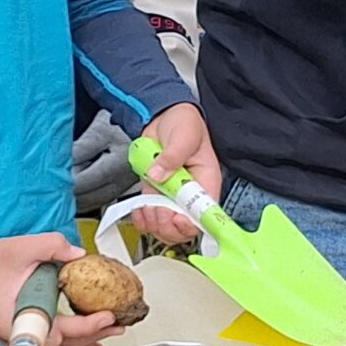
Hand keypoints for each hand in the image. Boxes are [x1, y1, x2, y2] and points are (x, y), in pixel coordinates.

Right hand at [0, 230, 120, 345]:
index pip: (61, 330)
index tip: (108, 316)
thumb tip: (80, 254)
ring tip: (111, 331)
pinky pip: (51, 336)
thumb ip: (56, 246)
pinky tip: (88, 333)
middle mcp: (20, 333)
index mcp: (18, 319)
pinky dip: (72, 334)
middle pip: (64, 343)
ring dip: (85, 338)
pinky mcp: (23, 329)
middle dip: (94, 335)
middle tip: (120, 324)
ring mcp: (21, 334)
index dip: (88, 326)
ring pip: (59, 343)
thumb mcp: (26, 247)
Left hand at [133, 101, 216, 244]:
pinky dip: (142, 219)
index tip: (176, 217)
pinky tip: (140, 209)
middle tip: (157, 208)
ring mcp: (172, 197)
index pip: (205, 213)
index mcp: (206, 182)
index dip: (191, 223)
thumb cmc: (183, 123)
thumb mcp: (183, 135)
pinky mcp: (156, 195)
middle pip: (185, 228)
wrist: (164, 116)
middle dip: (168, 225)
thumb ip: (173, 155)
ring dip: (153, 222)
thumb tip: (158, 174)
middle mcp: (191, 195)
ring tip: (147, 205)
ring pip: (166, 228)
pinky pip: (150, 219)